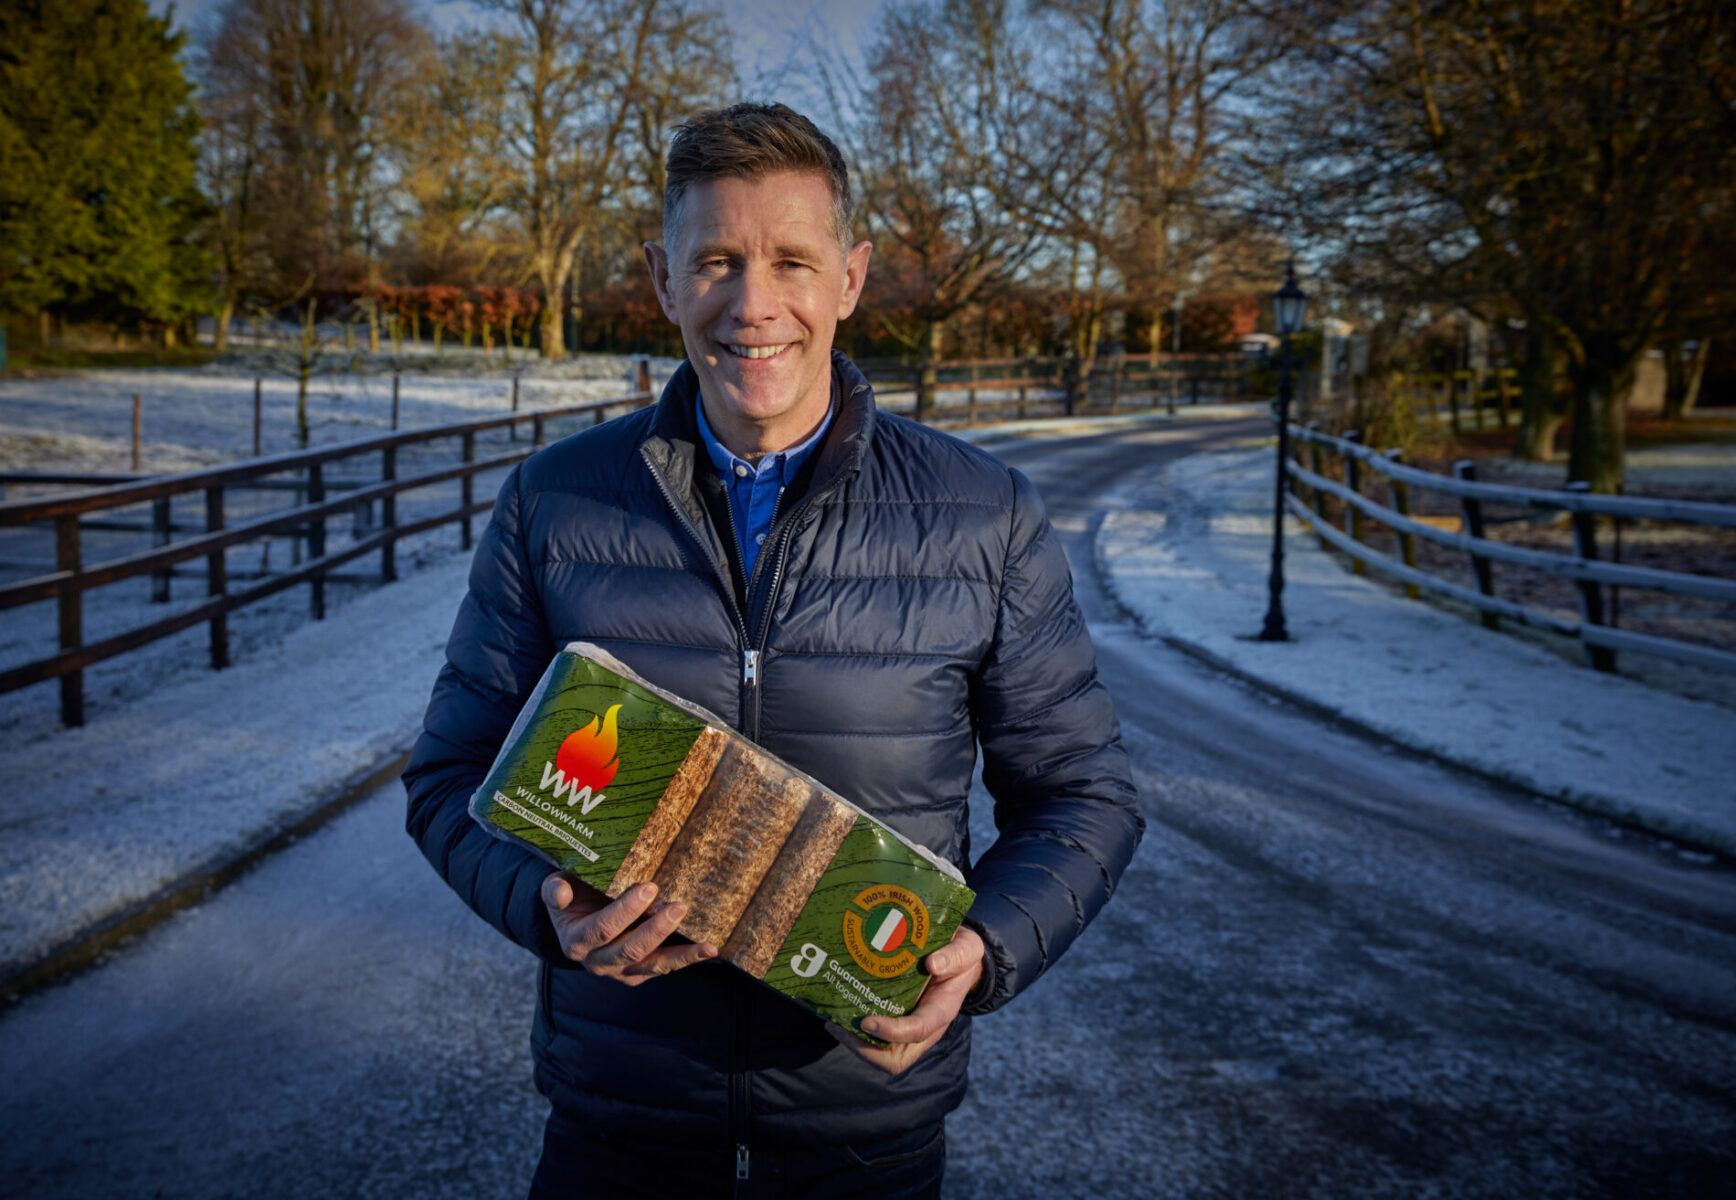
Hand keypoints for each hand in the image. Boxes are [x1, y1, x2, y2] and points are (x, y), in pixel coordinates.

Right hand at [541, 872, 716, 984]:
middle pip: (629, 950)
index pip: (601, 929)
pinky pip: (663, 968)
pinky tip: (708, 950)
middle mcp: (597, 962)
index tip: (649, 888)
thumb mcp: (555, 887)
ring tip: (705, 944)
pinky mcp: (638, 973)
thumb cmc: (571, 896)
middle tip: (678, 906)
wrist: (575, 918)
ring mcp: (619, 971)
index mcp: (576, 942)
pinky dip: (686, 960)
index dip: (625, 911)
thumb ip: (554, 889)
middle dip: (655, 929)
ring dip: (679, 954)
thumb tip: (560, 893)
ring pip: (651, 966)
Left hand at [827, 925, 984, 1074]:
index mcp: (942, 1010)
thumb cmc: (962, 954)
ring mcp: (908, 1026)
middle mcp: (924, 1027)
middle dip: (865, 1049)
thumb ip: (955, 955)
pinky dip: (853, 1031)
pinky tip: (837, 1011)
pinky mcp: (895, 1019)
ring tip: (832, 1022)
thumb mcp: (967, 948)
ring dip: (854, 1043)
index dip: (892, 1031)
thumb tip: (932, 964)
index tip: (867, 1021)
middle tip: (839, 1027)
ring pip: (880, 1053)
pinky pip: (873, 1038)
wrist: (959, 958)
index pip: (918, 1031)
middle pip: (894, 1059)